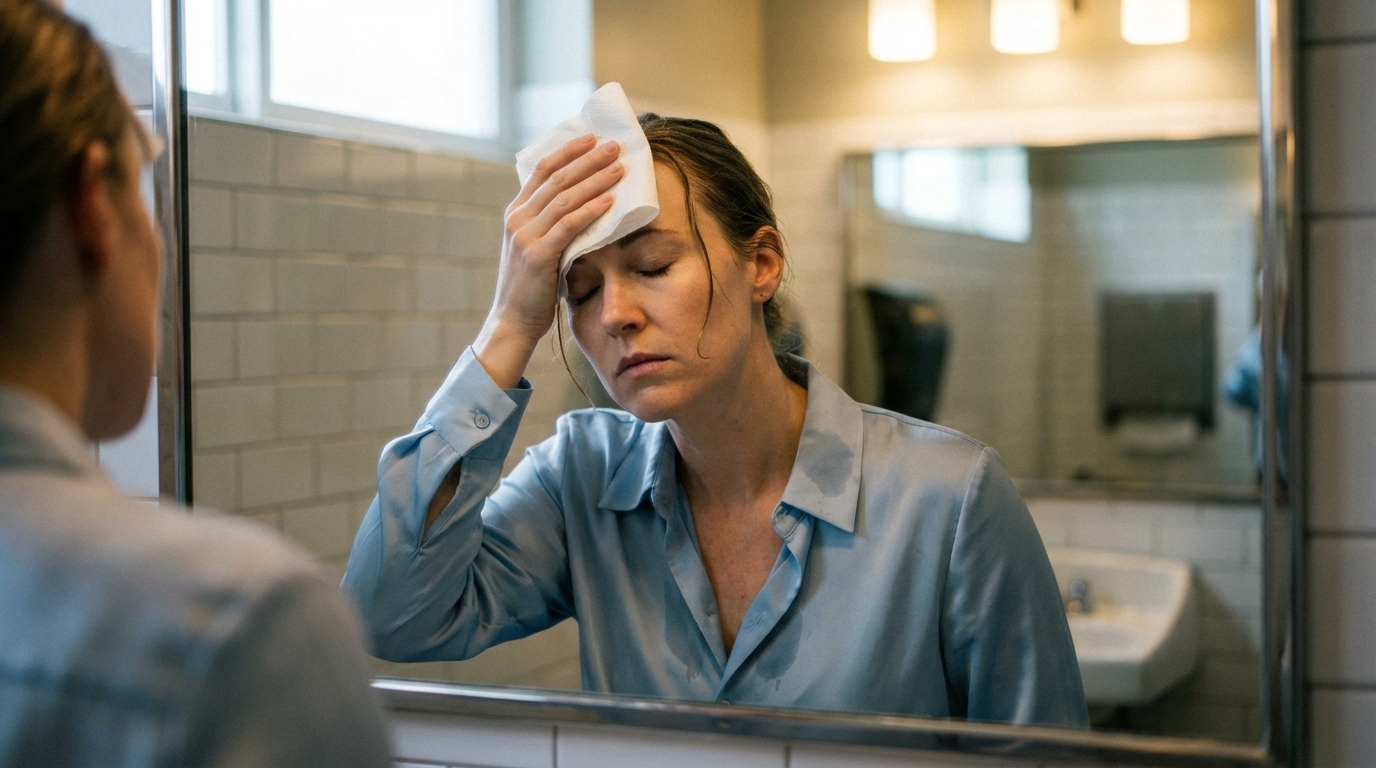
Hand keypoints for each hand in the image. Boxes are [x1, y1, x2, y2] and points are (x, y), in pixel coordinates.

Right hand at [474, 135, 622, 387]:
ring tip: (619, 168)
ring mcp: (525, 236)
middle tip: (614, 146)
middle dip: (588, 159)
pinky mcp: (537, 255)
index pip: (542, 170)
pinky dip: (591, 210)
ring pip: (564, 198)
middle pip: (557, 178)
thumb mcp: (538, 247)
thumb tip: (585, 204)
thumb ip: (552, 225)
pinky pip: (569, 225)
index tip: (591, 138)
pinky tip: (610, 201)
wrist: (512, 321)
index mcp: (515, 213)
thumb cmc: (531, 287)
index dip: (567, 151)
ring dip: (595, 180)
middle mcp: (517, 219)